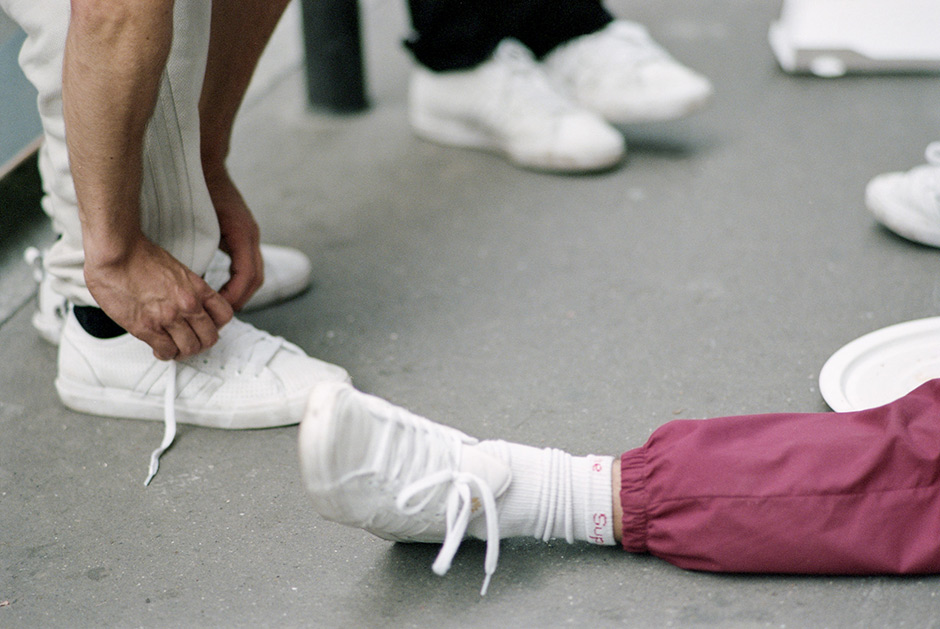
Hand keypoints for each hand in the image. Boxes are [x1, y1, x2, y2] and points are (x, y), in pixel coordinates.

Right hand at [84, 237, 233, 359]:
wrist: (116, 253)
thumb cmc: (139, 256)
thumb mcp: (176, 269)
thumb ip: (186, 289)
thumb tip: (189, 304)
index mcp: (197, 288)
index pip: (224, 315)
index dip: (216, 324)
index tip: (208, 327)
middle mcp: (187, 304)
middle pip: (209, 337)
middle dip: (200, 342)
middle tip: (191, 341)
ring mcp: (168, 318)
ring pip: (190, 349)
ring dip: (183, 351)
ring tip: (174, 347)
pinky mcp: (147, 328)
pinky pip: (166, 351)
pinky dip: (165, 354)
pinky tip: (159, 349)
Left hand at [205, 166, 262, 310]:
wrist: (208, 166)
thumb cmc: (201, 191)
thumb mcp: (197, 223)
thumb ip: (198, 250)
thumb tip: (192, 281)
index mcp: (243, 234)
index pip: (246, 275)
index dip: (234, 295)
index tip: (218, 309)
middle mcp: (251, 236)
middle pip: (256, 278)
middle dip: (240, 299)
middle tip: (221, 315)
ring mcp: (250, 235)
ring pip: (255, 273)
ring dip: (242, 291)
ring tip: (222, 305)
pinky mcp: (244, 235)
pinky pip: (248, 264)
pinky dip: (239, 280)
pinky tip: (222, 287)